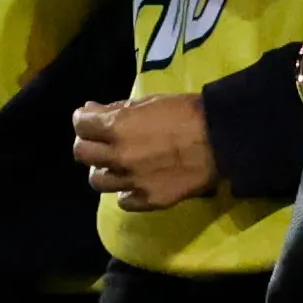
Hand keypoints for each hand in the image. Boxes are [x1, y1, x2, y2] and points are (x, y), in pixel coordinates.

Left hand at [74, 94, 216, 208]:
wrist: (221, 139)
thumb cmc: (186, 112)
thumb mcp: (148, 101)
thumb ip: (117, 109)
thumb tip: (92, 110)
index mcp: (117, 126)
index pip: (81, 124)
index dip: (83, 119)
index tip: (90, 119)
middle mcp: (119, 156)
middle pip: (82, 154)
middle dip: (87, 143)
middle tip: (100, 140)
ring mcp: (132, 181)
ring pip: (98, 181)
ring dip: (104, 170)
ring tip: (117, 164)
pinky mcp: (149, 199)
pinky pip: (124, 200)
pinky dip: (126, 191)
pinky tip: (136, 181)